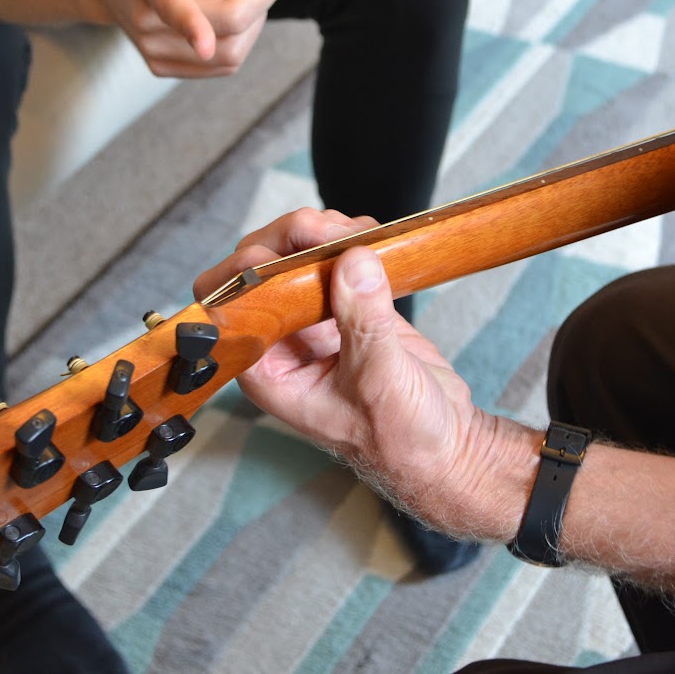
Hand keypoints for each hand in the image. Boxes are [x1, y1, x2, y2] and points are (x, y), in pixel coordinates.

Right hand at [83, 0, 282, 76]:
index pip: (170, 4)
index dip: (191, 24)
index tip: (204, 44)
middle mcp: (146, 21)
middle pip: (226, 26)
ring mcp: (152, 50)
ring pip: (232, 54)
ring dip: (256, 18)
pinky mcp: (162, 67)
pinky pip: (226, 64)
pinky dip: (243, 37)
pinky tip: (232, 9)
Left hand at [194, 208, 525, 537]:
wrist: (445, 443)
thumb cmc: (402, 438)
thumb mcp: (380, 382)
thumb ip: (364, 322)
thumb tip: (352, 262)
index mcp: (270, 371)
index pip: (229, 311)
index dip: (243, 276)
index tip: (280, 255)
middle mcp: (284, 342)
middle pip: (259, 271)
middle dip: (288, 241)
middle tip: (327, 231)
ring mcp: (315, 319)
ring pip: (295, 255)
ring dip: (322, 234)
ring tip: (359, 236)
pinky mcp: (348, 304)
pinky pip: (335, 257)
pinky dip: (351, 238)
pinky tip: (374, 240)